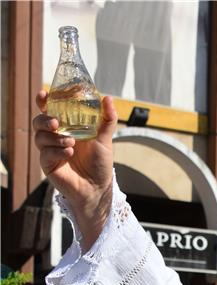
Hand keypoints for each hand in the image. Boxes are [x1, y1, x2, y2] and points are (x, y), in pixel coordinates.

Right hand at [33, 91, 116, 247]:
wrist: (98, 187)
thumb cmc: (100, 163)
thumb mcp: (105, 139)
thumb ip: (107, 119)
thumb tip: (107, 98)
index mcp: (66, 127)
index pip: (49, 109)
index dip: (43, 100)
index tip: (44, 95)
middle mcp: (55, 137)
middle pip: (38, 121)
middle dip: (44, 119)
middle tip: (56, 123)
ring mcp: (50, 151)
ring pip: (39, 137)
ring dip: (54, 138)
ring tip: (71, 143)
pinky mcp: (48, 165)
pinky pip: (45, 154)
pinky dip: (56, 152)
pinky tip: (69, 154)